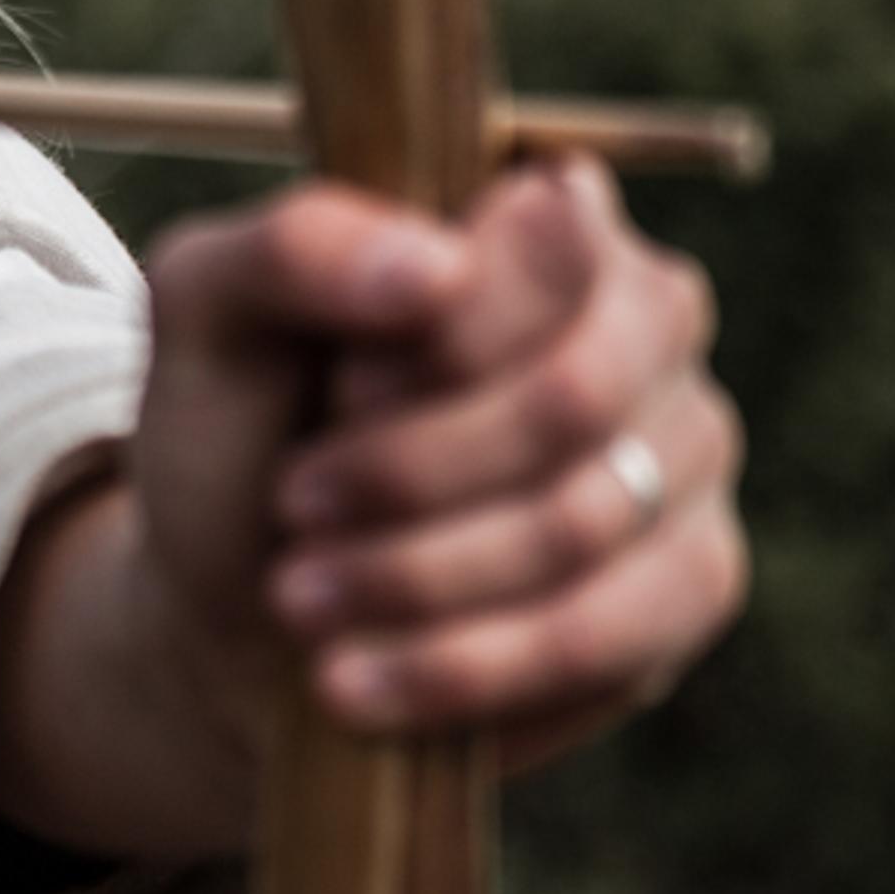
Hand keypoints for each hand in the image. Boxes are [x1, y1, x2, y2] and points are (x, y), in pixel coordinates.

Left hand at [134, 157, 746, 769]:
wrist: (240, 602)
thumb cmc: (236, 428)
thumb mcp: (208, 312)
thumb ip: (294, 248)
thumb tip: (437, 268)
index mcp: (540, 214)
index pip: (550, 244)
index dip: (435, 338)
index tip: (334, 386)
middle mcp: (643, 317)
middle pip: (575, 392)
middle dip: (411, 467)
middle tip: (296, 503)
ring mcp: (684, 449)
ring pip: (583, 520)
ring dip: (414, 573)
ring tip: (299, 598)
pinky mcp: (686, 582)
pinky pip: (610, 631)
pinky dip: (463, 664)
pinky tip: (359, 678)